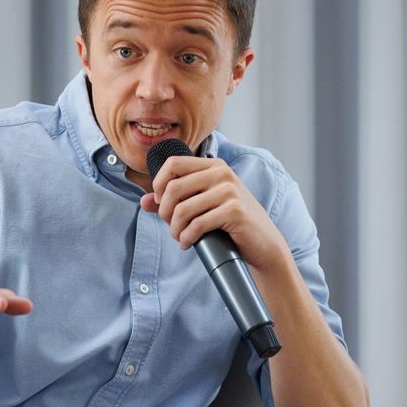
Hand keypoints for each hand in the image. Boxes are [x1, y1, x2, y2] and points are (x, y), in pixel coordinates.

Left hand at [139, 156, 286, 270]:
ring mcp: (229, 191)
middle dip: (164, 211)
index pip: (173, 163)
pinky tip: (188, 243)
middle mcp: (222, 173)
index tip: (161, 203)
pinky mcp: (234, 211)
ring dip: (175, 228)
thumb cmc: (231, 223)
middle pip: (173, 187)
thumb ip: (174, 201)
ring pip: (182, 209)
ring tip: (180, 237)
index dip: (159, 184)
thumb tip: (143, 201)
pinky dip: (186, 237)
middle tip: (170, 225)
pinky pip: (197, 224)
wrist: (263, 243)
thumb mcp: (203, 206)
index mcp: (213, 165)